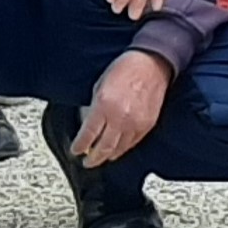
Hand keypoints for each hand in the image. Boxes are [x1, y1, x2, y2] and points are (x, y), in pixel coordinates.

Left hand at [71, 50, 170, 165]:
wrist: (152, 64)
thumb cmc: (125, 69)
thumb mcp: (99, 85)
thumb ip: (93, 107)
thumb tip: (87, 124)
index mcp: (104, 106)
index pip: (88, 135)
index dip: (79, 146)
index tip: (76, 150)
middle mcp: (119, 118)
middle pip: (103, 148)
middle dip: (93, 159)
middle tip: (87, 162)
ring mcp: (135, 124)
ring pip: (119, 150)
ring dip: (108, 156)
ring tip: (102, 157)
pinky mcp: (147, 125)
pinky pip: (132, 144)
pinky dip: (123, 149)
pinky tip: (117, 149)